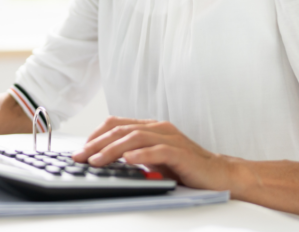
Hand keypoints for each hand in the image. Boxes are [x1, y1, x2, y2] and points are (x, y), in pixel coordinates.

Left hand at [72, 116, 239, 191]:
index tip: (81, 148)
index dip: (96, 134)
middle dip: (97, 143)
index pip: (117, 123)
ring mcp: (171, 138)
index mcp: (151, 127)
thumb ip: (133, 154)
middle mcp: (159, 128)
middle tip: (81, 156)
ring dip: (113, 149)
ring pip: (136, 138)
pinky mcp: (182, 153)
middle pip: (122, 130)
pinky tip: (128, 160)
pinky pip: (158, 150)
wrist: (218, 174)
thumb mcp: (152, 159)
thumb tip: (103, 159)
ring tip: (97, 161)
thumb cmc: (184, 167)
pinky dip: (141, 154)